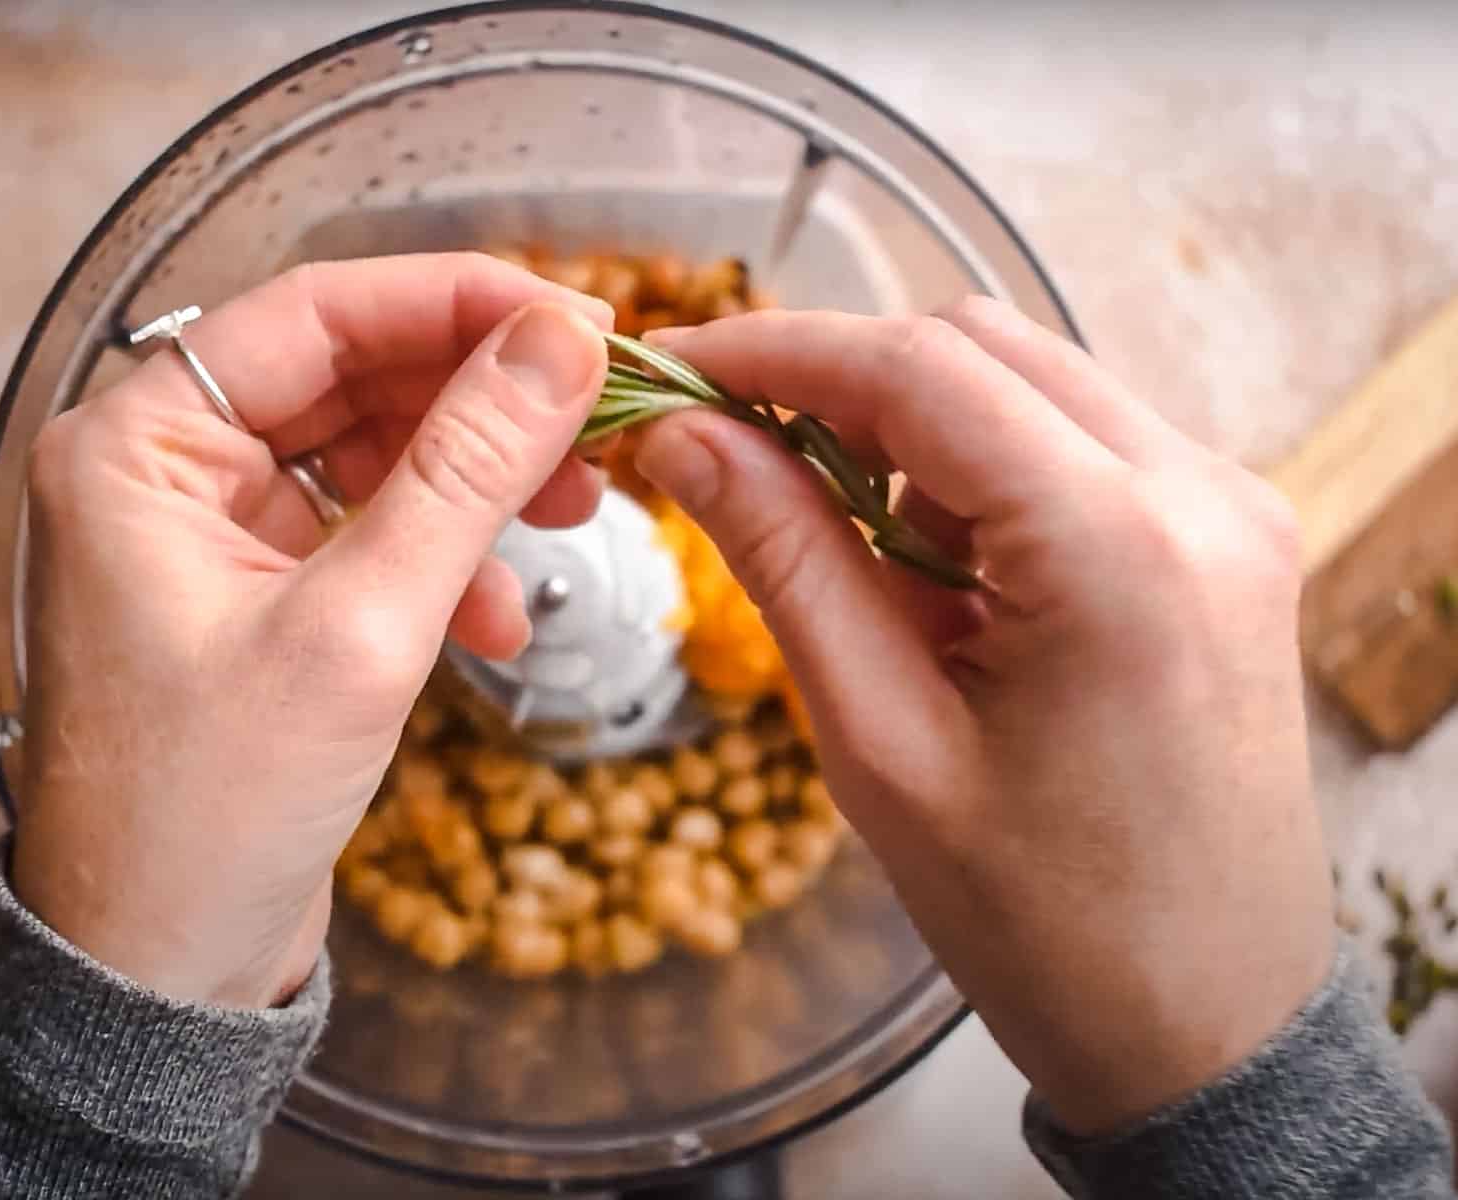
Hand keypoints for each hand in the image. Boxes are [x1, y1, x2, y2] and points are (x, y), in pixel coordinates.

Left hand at [14, 253, 608, 1008]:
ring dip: (476, 485)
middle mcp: (159, 471)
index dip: (458, 302)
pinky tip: (501, 622)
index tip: (579, 321)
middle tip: (598, 426)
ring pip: (371, 454)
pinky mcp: (254, 596)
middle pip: (351, 376)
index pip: (315, 314)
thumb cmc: (210, 813)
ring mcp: (206, 534)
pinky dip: (443, 561)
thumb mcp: (360, 630)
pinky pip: (366, 534)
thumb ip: (464, 471)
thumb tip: (559, 343)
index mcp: (134, 448)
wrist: (158, 971)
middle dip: (481, 403)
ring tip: (574, 521)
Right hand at [633, 298, 1331, 1133]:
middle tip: (729, 453)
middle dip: (836, 382)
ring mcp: (1232, 507)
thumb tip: (685, 437)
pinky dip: (979, 470)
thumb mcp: (882, 742)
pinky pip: (1078, 440)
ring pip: (1029, 379)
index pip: (917, 370)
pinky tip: (936, 572)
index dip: (773, 353)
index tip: (668, 375)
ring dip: (910, 428)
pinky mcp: (1228, 534)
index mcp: (1121, 549)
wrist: (1207, 1022)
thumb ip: (785, 560)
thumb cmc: (1045, 922)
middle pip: (978, 345)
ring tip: (847, 551)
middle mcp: (1203, 494)